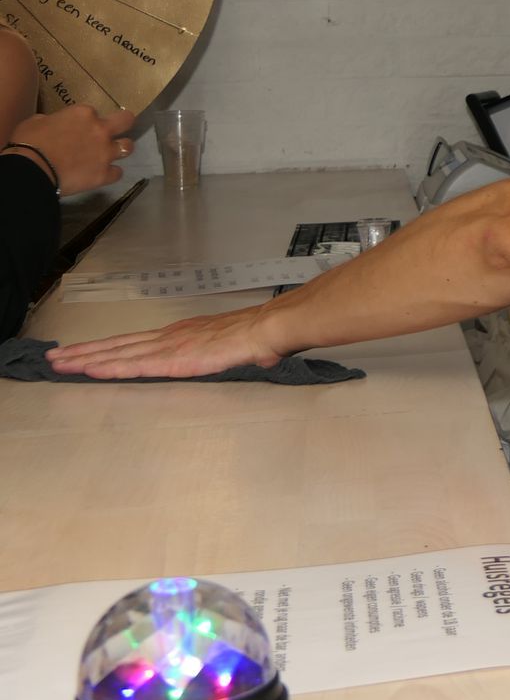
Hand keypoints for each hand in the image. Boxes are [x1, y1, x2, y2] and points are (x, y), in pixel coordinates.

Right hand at [7, 105, 136, 194]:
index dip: (87, 120)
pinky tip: (101, 175)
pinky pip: (117, 173)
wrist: (32, 169)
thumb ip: (52, 120)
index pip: (93, 112)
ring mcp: (105, 153)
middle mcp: (100, 130)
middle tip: (119, 129)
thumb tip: (53, 124)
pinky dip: (110, 173)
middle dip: (124, 123)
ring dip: (120, 149)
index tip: (80, 126)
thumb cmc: (29, 142)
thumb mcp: (36, 121)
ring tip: (110, 154)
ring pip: (127, 147)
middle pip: (126, 120)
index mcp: (83, 114)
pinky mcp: (105, 174)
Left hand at [45, 305, 284, 378]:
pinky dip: (108, 367)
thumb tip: (250, 357)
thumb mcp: (234, 347)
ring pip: (117, 354)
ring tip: (59, 364)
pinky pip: (133, 365)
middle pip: (117, 345)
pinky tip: (90, 370)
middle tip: (54, 357)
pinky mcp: (172, 360)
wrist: (266, 329)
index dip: (106, 347)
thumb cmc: (258, 338)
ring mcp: (168, 347)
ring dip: (86, 359)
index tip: (82, 351)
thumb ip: (230, 354)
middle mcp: (168, 337)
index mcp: (180, 335)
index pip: (135, 342)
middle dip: (83, 352)